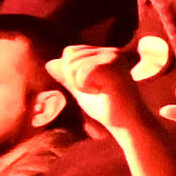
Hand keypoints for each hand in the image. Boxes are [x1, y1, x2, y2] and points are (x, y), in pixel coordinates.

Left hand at [56, 34, 175, 175]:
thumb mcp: (81, 90)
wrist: (126, 123)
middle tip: (95, 90)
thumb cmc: (106, 107)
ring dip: (80, 84)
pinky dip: (85, 87)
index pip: (70, 52)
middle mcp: (111, 52)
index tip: (90, 86)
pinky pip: (81, 73)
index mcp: (104, 54)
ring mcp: (114, 57)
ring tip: (100, 91)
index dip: (70, 73)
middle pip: (69, 56)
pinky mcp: (114, 66)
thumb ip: (67, 76)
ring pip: (74, 64)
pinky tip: (102, 92)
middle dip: (73, 78)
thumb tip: (50, 62)